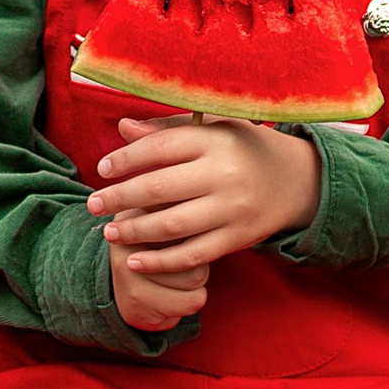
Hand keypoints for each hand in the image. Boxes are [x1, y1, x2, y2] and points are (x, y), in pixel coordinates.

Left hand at [91, 116, 321, 328]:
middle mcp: (225, 173)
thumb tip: (122, 127)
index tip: (103, 168)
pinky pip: (193, 255)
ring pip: (172, 225)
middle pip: (159, 188)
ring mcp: (233, 208)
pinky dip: (160, 261)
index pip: (160, 147)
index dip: (126, 159)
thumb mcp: (213, 128)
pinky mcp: (238, 237)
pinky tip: (135, 260)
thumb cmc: (243, 148)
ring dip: (134, 231)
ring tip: (109, 232)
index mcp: (215, 139)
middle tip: (92, 204)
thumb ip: (168, 130)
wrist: (295, 180)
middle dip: (119, 197)